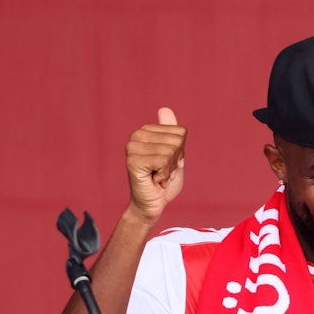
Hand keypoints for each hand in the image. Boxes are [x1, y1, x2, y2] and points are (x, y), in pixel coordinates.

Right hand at [125, 107, 185, 222]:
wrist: (152, 204)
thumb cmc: (163, 181)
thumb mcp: (174, 154)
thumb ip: (171, 133)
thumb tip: (164, 108)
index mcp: (146, 131)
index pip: (181, 133)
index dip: (180, 152)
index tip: (168, 163)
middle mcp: (136, 135)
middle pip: (177, 141)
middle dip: (175, 161)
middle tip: (162, 171)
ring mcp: (132, 147)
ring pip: (170, 151)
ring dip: (169, 169)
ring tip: (157, 176)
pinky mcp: (132, 161)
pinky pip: (162, 162)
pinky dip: (164, 175)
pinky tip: (154, 180)